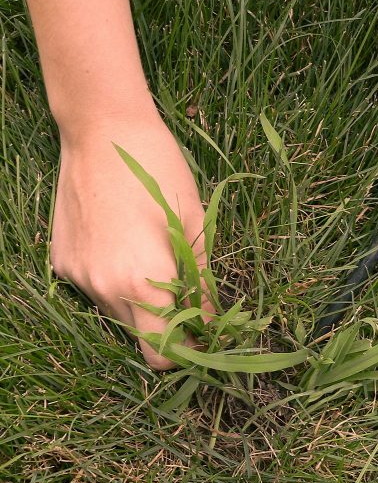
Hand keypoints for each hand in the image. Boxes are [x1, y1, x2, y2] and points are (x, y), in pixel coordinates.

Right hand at [51, 115, 213, 369]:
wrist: (101, 129)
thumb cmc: (159, 171)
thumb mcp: (193, 224)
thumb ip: (201, 281)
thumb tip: (211, 320)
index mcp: (142, 282)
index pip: (163, 353)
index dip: (187, 350)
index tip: (203, 335)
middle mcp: (103, 289)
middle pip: (140, 336)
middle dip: (167, 327)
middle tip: (186, 296)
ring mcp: (77, 276)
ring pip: (116, 313)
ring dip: (141, 302)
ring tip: (153, 260)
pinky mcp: (61, 261)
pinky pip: (95, 287)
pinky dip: (114, 281)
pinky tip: (123, 245)